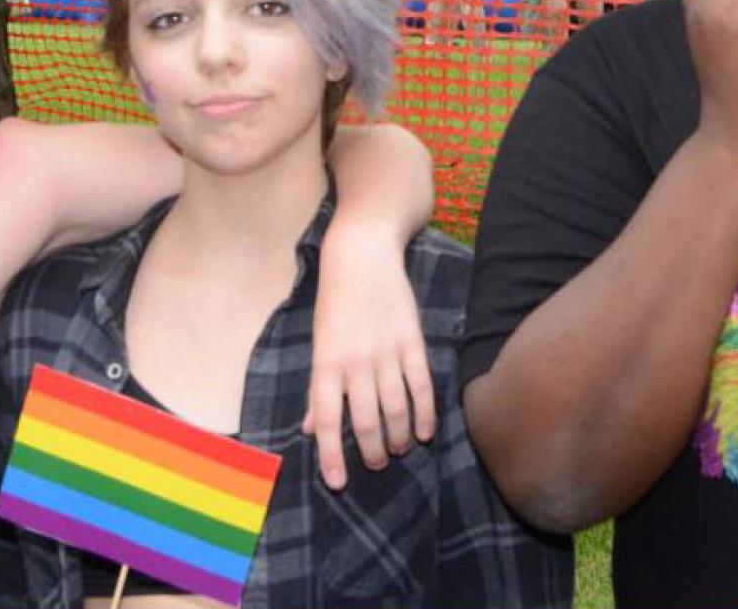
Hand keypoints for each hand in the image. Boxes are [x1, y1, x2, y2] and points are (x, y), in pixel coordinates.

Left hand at [304, 230, 434, 490]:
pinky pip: (421, 387)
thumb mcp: (319, 344)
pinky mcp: (412, 342)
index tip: (338, 482)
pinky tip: (425, 432)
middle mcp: (355, 363)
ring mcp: (386, 353)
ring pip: (396, 410)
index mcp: (326, 363)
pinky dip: (425, 415)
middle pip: (365, 422)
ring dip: (398, 437)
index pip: (327, 421)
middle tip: (376, 464)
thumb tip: (311, 429)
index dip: (331, 456)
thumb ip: (319, 389)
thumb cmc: (335, 302)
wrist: (362, 255)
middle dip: (372, 452)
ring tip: (399, 449)